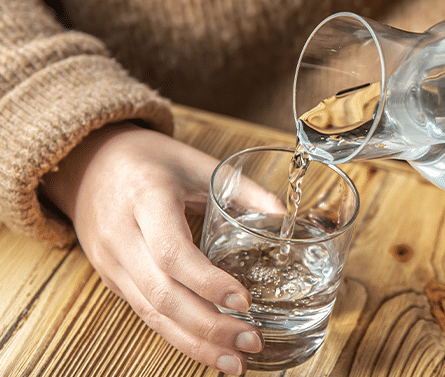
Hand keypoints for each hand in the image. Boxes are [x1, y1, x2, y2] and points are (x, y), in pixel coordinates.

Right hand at [41, 122, 262, 374]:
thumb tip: (284, 215)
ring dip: (194, 343)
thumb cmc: (149, 159)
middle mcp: (122, 236)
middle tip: (251, 342)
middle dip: (209, 326)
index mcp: (145, 199)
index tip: (245, 300)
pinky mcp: (111, 279)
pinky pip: (144, 313)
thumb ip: (242, 189)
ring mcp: (112, 262)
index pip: (172, 252)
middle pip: (162, 295)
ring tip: (234, 361)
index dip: (208, 282)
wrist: (88, 163)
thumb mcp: (196, 162)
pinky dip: (176, 335)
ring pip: (151, 313)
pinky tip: (206, 349)